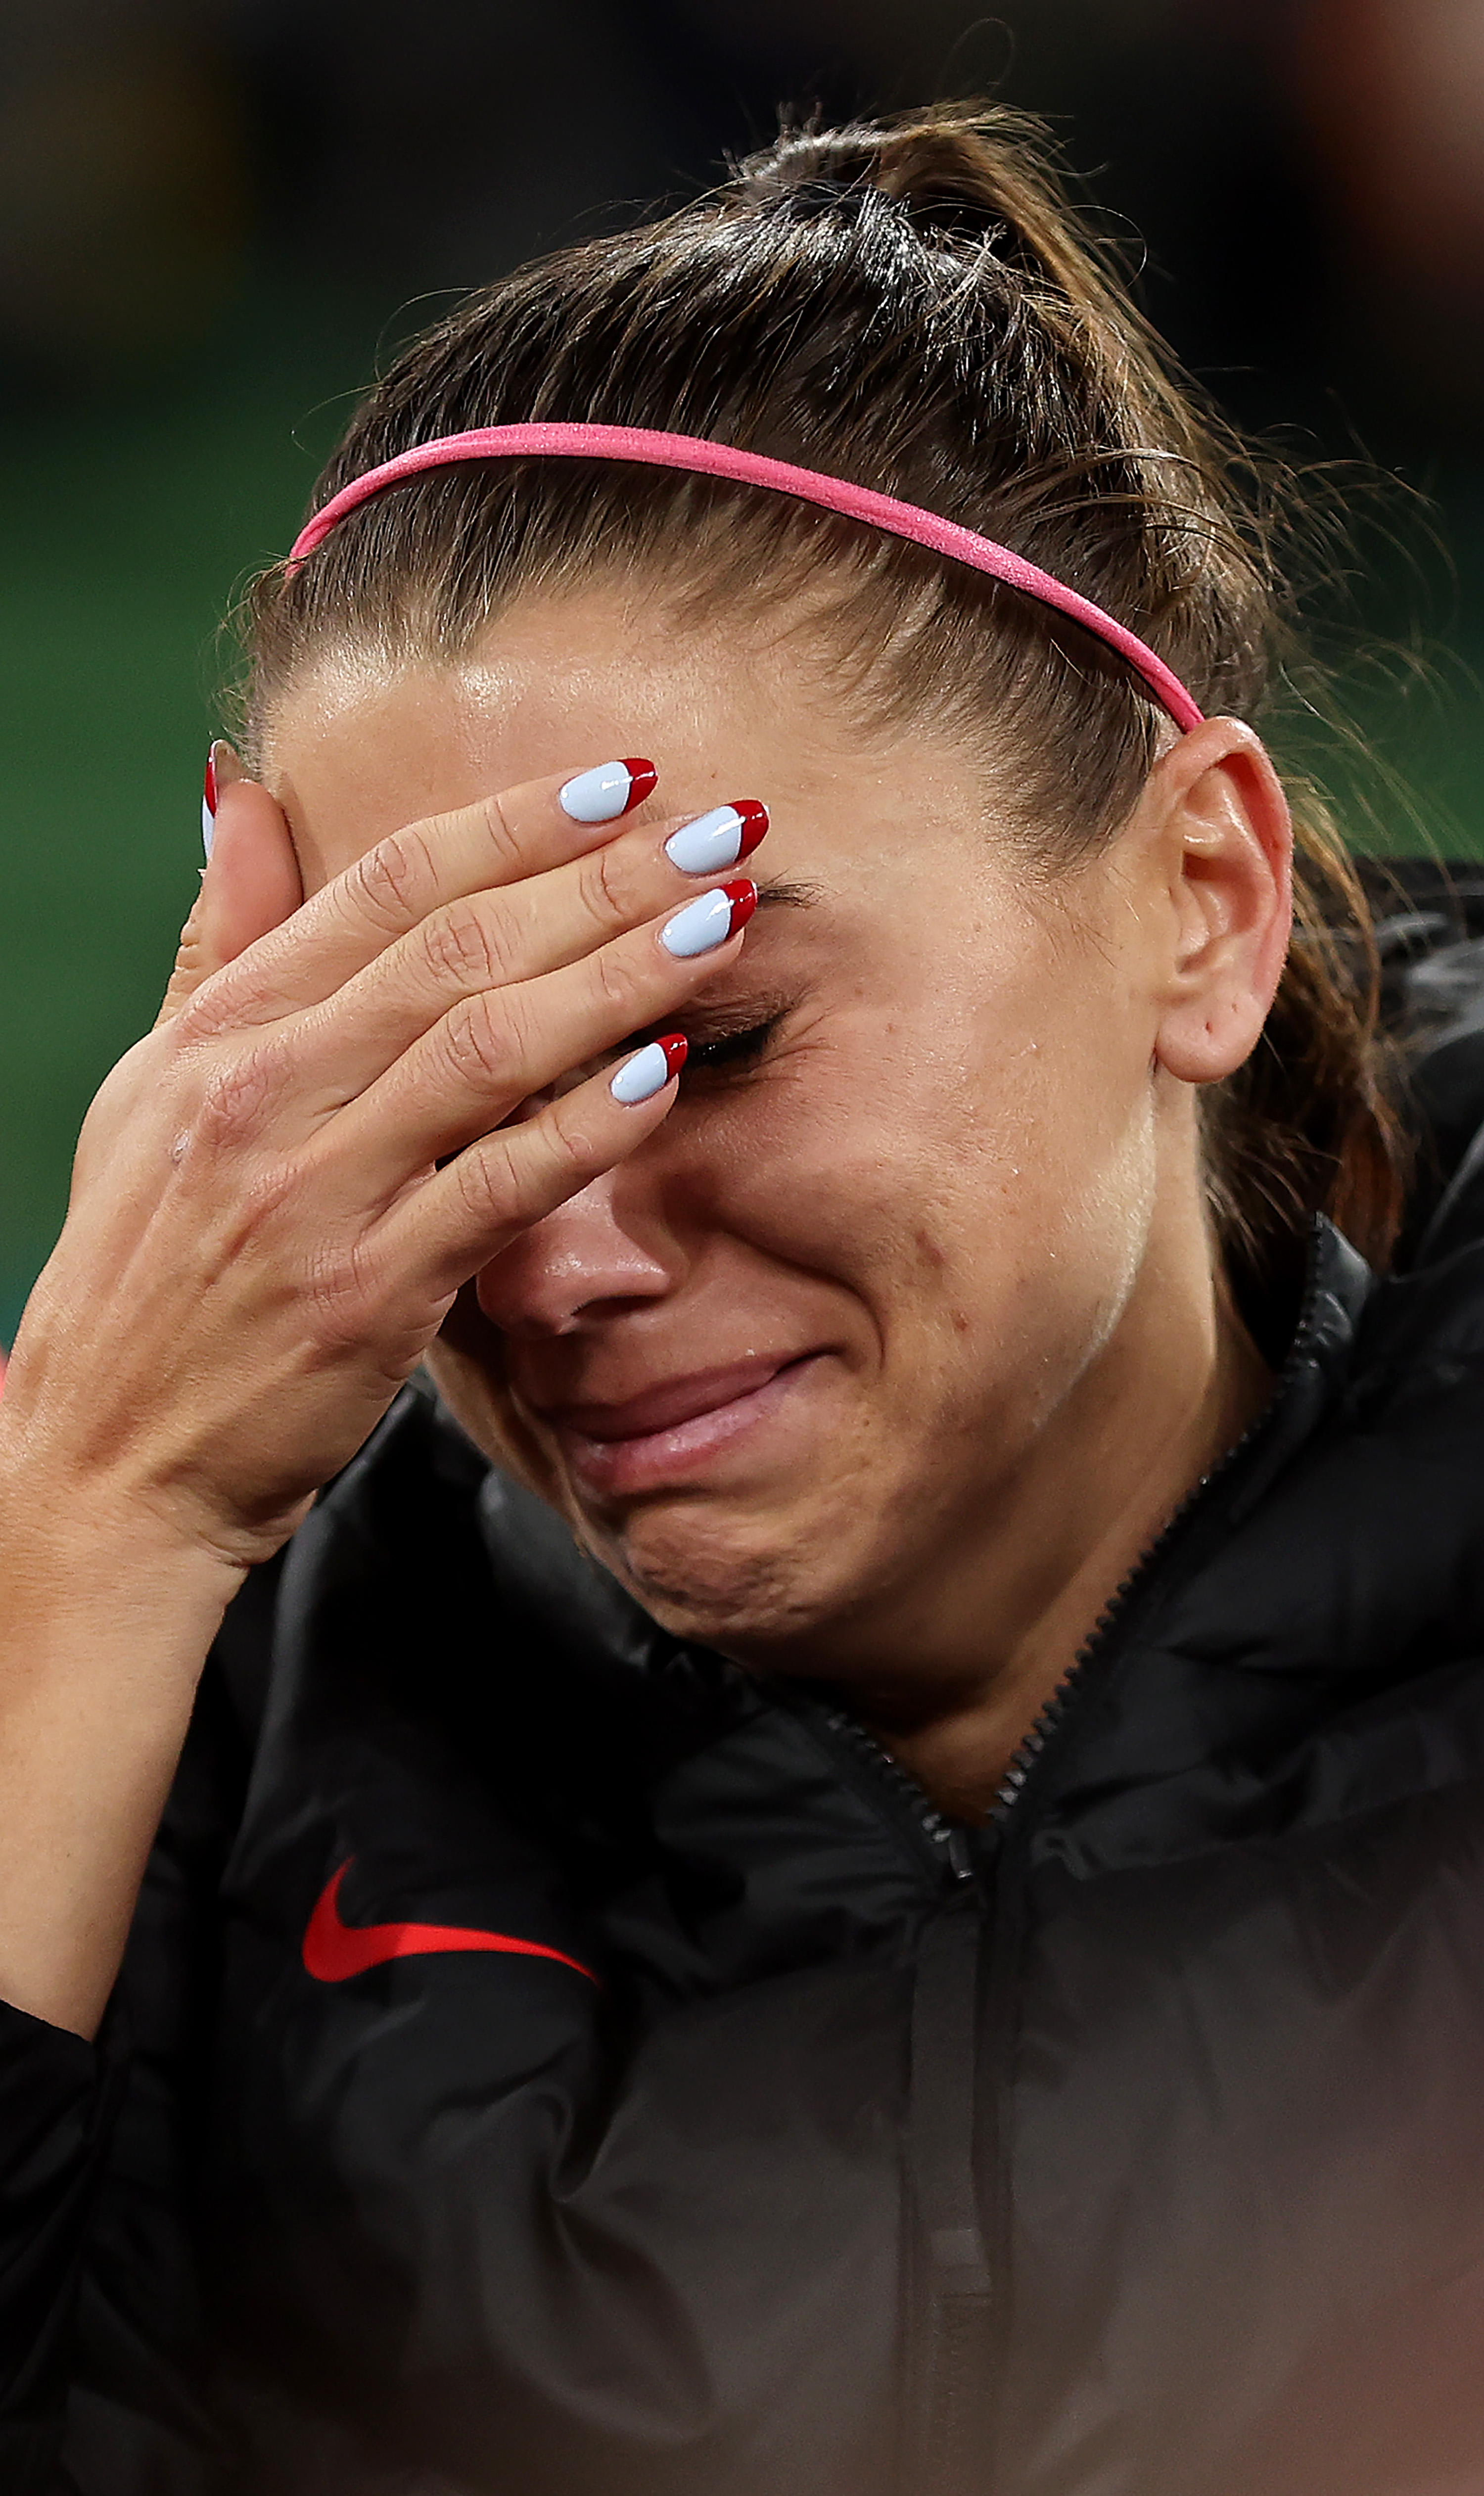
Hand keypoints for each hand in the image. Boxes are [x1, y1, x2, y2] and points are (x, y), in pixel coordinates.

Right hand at [0, 756, 758, 1568]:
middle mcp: (263, 1092)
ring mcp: (315, 1191)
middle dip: (604, 880)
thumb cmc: (144, 1277)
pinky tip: (670, 1070)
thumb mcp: (151, 1091)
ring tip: (722, 920)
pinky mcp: (368, 1292)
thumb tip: (241, 794)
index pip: (386, 885)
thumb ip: (217, 942)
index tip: (620, 781)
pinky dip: (590, 1125)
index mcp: (220, 1032)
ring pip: (492, 1046)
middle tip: (722, 830)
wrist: (109, 1461)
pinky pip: (501, 1185)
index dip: (515, 822)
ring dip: (623, 974)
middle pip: (460, 947)